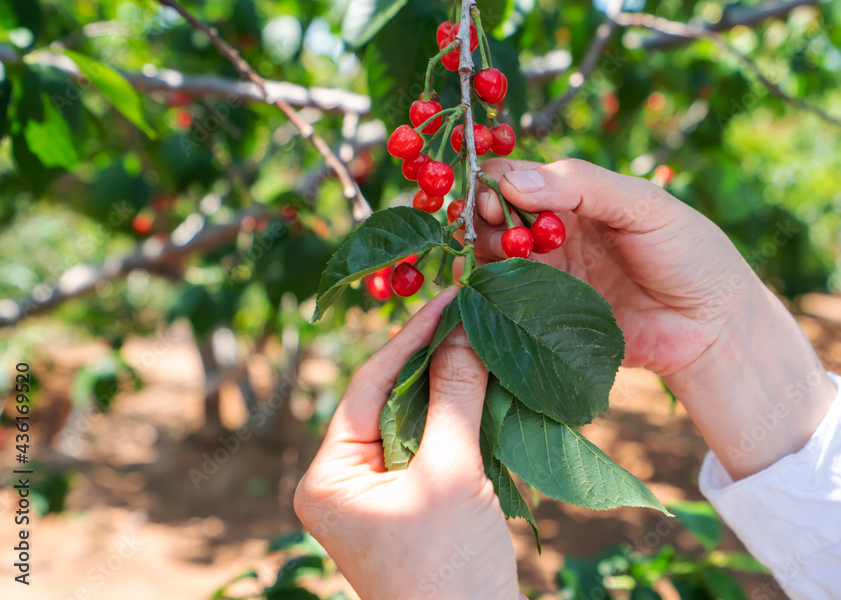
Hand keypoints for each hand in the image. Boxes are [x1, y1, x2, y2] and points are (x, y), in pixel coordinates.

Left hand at [294, 288, 520, 598]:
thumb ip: (455, 397)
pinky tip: (487, 383)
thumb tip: (463, 328)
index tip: (449, 295)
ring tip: (481, 335)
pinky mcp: (413, 500)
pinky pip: (433, 442)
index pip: (369, 385)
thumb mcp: (452, 474)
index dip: (412, 336)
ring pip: (415, 417)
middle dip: (431, 356)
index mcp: (328, 476)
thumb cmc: (450, 570)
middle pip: (389, 397)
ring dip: (450, 382)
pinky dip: (461, 415)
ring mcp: (379, 492)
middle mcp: (344, 480)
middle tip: (469, 309)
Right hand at [471, 158, 753, 376]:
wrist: (712, 325)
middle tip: (497, 225)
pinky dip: (488, 294)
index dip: (494, 180)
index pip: (516, 177)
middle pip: (493, 216)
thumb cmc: (688, 252)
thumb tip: (512, 181)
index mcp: (574, 196)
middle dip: (484, 216)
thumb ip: (582, 185)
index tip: (490, 192)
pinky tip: (490, 290)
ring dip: (485, 253)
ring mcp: (547, 276)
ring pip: (492, 257)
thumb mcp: (642, 203)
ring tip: (508, 256)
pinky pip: (505, 303)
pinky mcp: (545, 318)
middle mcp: (553, 232)